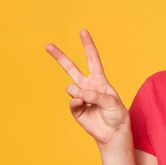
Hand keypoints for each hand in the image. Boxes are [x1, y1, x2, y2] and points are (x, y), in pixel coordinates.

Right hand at [45, 29, 129, 146]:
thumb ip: (96, 95)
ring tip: (87, 100)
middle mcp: (88, 86)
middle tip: (47, 45)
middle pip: (71, 68)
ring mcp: (80, 97)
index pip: (93, 59)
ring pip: (70, 86)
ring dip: (79, 92)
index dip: (88, 45)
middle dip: (59, 56)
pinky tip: (83, 106)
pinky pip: (72, 101)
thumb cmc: (117, 115)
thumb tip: (78, 93)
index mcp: (100, 80)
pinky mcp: (75, 109)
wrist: (113, 133)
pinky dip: (77, 103)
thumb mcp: (112, 102)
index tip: (83, 31)